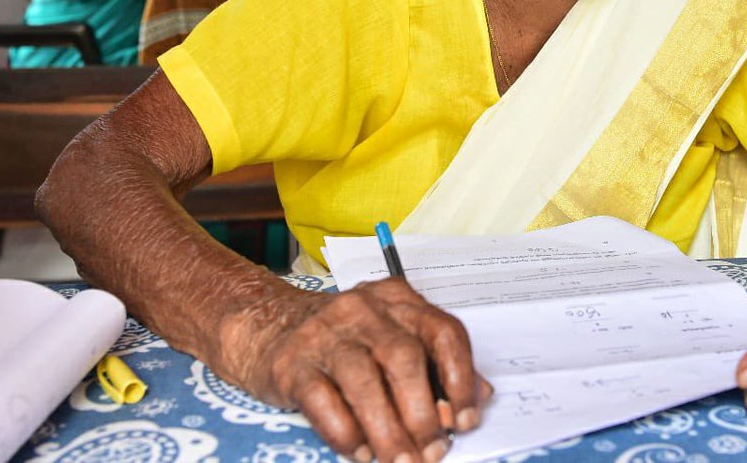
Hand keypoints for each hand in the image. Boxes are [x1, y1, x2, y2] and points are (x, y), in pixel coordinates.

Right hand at [220, 279, 489, 462]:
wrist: (265, 325)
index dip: (461, 378)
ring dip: (388, 431)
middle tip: (433, 453)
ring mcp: (325, 334)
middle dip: (423, 412)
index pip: (443, 332)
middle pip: (403, 358)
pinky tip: (361, 453)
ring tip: (401, 462)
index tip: (465, 421)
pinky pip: (323, 403)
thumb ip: (436, 364)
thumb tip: (480, 398)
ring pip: (364, 383)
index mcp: (398, 299)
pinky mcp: (292, 364)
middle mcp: (364, 310)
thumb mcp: (393, 336)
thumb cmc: (344, 340)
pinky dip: (347, 434)